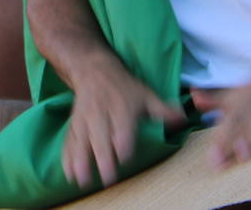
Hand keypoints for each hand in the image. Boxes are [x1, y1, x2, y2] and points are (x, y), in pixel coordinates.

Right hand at [62, 60, 182, 187]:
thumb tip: (183, 119)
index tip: (123, 156)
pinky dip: (67, 156)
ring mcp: (85, 119)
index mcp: (121, 107)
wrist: (93, 70)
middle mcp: (101, 113)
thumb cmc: (125, 88)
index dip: (122, 141)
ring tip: (81, 179)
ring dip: (80, 160)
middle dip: (102, 156)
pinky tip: (68, 172)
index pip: (121, 125)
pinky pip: (69, 140)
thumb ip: (164, 111)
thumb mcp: (146, 94)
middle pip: (100, 136)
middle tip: (107, 178)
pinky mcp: (74, 124)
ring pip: (81, 140)